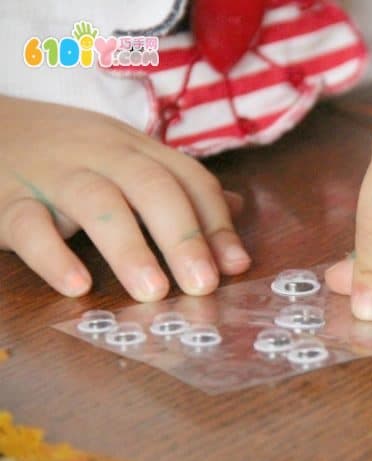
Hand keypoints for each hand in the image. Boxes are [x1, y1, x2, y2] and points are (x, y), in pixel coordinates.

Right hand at [0, 95, 250, 299]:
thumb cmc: (71, 155)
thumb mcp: (129, 160)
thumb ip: (180, 190)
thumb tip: (237, 219)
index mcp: (138, 149)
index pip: (189, 179)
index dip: (216, 223)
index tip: (236, 265)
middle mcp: (101, 154)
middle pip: (151, 186)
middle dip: (183, 235)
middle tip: (203, 284)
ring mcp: (53, 175)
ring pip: (96, 201)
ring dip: (128, 247)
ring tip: (153, 290)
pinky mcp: (7, 199)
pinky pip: (29, 224)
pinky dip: (54, 255)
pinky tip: (77, 285)